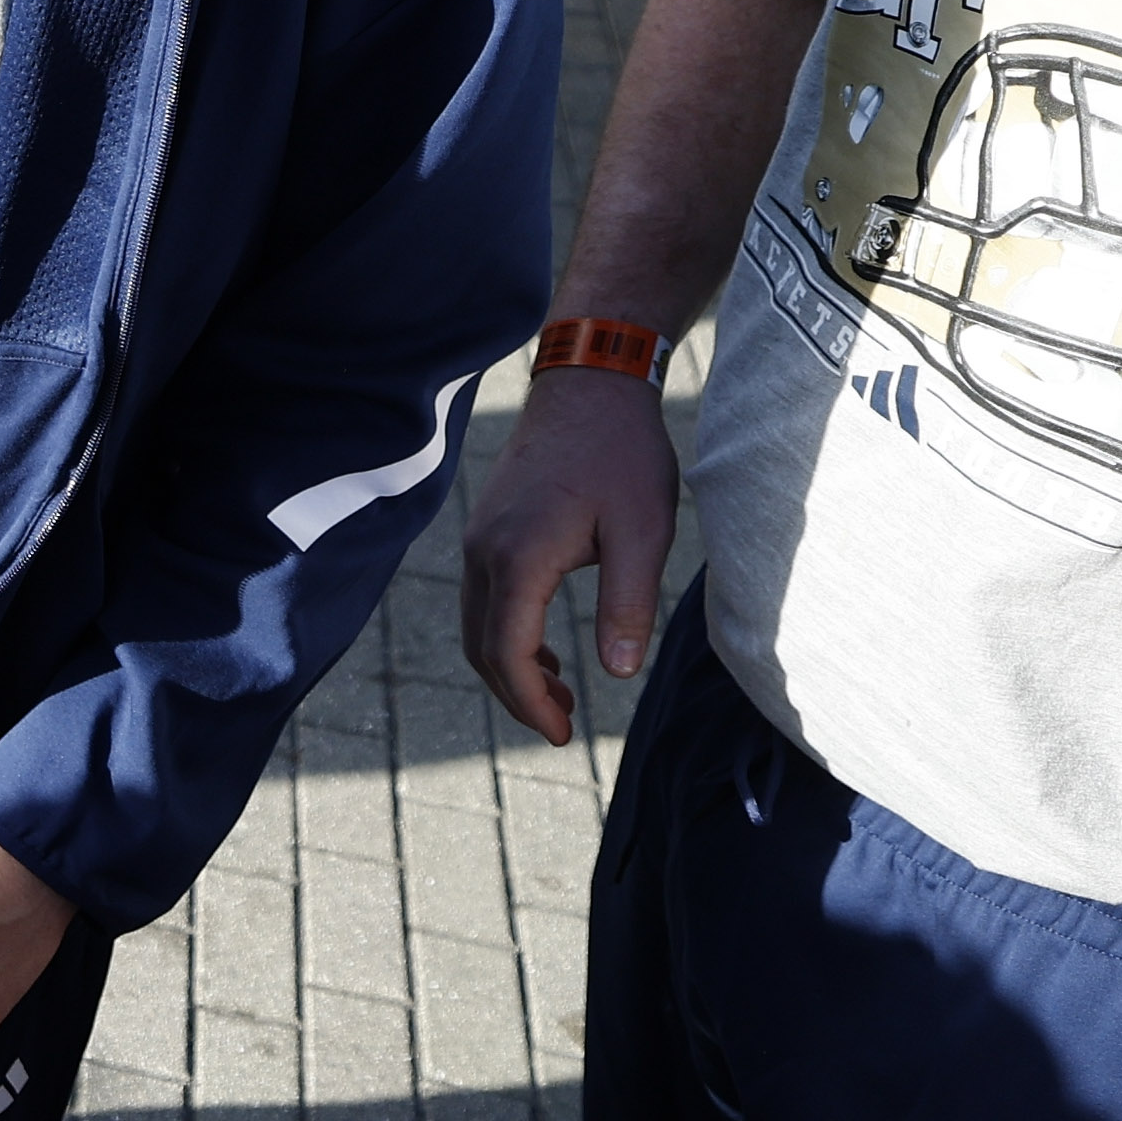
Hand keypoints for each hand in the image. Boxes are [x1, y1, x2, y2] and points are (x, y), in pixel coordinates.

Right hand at [458, 367, 681, 746]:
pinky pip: (484, 599)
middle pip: (481, 648)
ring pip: (477, 625)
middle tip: (560, 729)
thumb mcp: (644, 532)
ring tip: (557, 694)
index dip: (530, 703)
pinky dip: (505, 635)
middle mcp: (485, 551)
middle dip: (516, 696)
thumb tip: (617, 672)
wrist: (589, 386)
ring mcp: (479, 538)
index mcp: (520, 557)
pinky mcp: (487, 527)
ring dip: (509, 668)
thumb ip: (629, 604)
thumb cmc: (623, 455)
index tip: (562, 735)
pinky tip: (542, 647)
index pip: (507, 652)